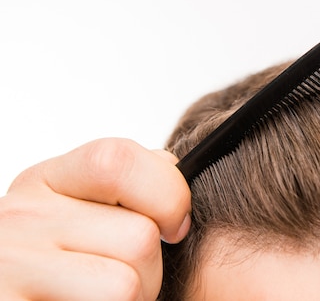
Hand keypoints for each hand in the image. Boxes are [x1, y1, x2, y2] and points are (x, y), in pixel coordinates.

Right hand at [0, 138, 190, 300]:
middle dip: (152, 268)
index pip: (119, 161)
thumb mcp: (73, 207)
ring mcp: (12, 265)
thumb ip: (122, 184)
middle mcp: (23, 216)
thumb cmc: (48, 260)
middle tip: (124, 278)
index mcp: (44, 180)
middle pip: (140, 235)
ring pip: (126, 285)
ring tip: (101, 297)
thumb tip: (170, 169)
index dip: (167, 193)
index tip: (174, 225)